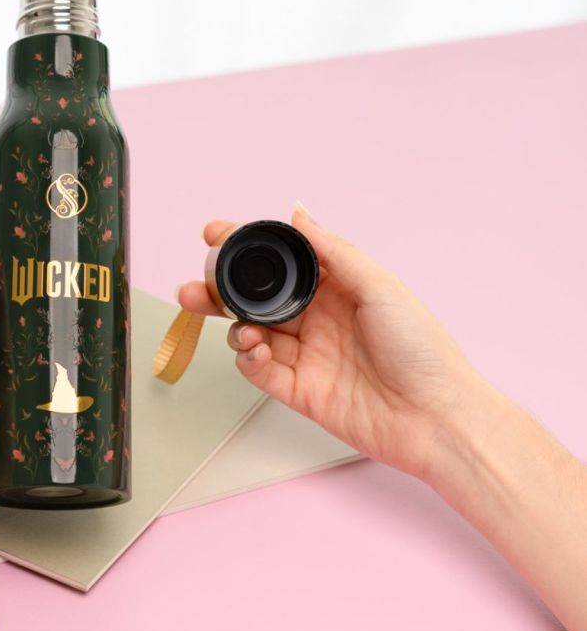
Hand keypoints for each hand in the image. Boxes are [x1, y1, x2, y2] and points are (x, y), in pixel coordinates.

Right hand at [177, 205, 486, 481]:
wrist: (435, 418)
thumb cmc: (422, 350)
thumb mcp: (380, 286)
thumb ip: (333, 251)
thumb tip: (298, 212)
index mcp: (337, 288)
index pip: (281, 261)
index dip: (246, 248)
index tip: (215, 235)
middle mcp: (317, 319)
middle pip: (256, 298)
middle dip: (220, 290)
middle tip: (195, 287)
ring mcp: (306, 355)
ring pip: (251, 332)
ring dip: (232, 325)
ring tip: (238, 328)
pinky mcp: (299, 391)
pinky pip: (259, 370)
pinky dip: (248, 357)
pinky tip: (255, 349)